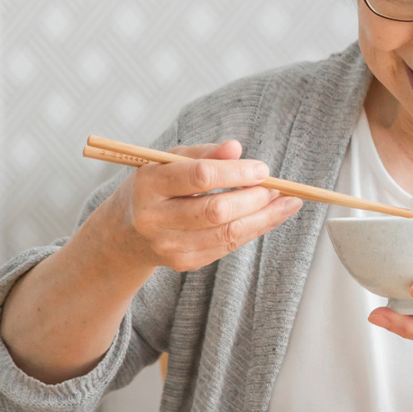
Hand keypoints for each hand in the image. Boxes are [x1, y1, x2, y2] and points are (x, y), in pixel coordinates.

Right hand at [99, 139, 302, 272]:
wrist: (125, 234)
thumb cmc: (154, 188)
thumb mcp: (167, 162)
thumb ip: (202, 153)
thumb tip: (236, 148)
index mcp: (149, 184)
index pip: (199, 177)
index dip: (236, 172)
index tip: (262, 169)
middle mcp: (155, 219)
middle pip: (216, 211)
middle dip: (254, 198)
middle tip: (278, 188)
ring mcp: (169, 246)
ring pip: (227, 234)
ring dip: (264, 218)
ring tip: (287, 204)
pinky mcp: (184, 263)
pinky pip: (227, 247)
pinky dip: (253, 231)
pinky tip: (269, 217)